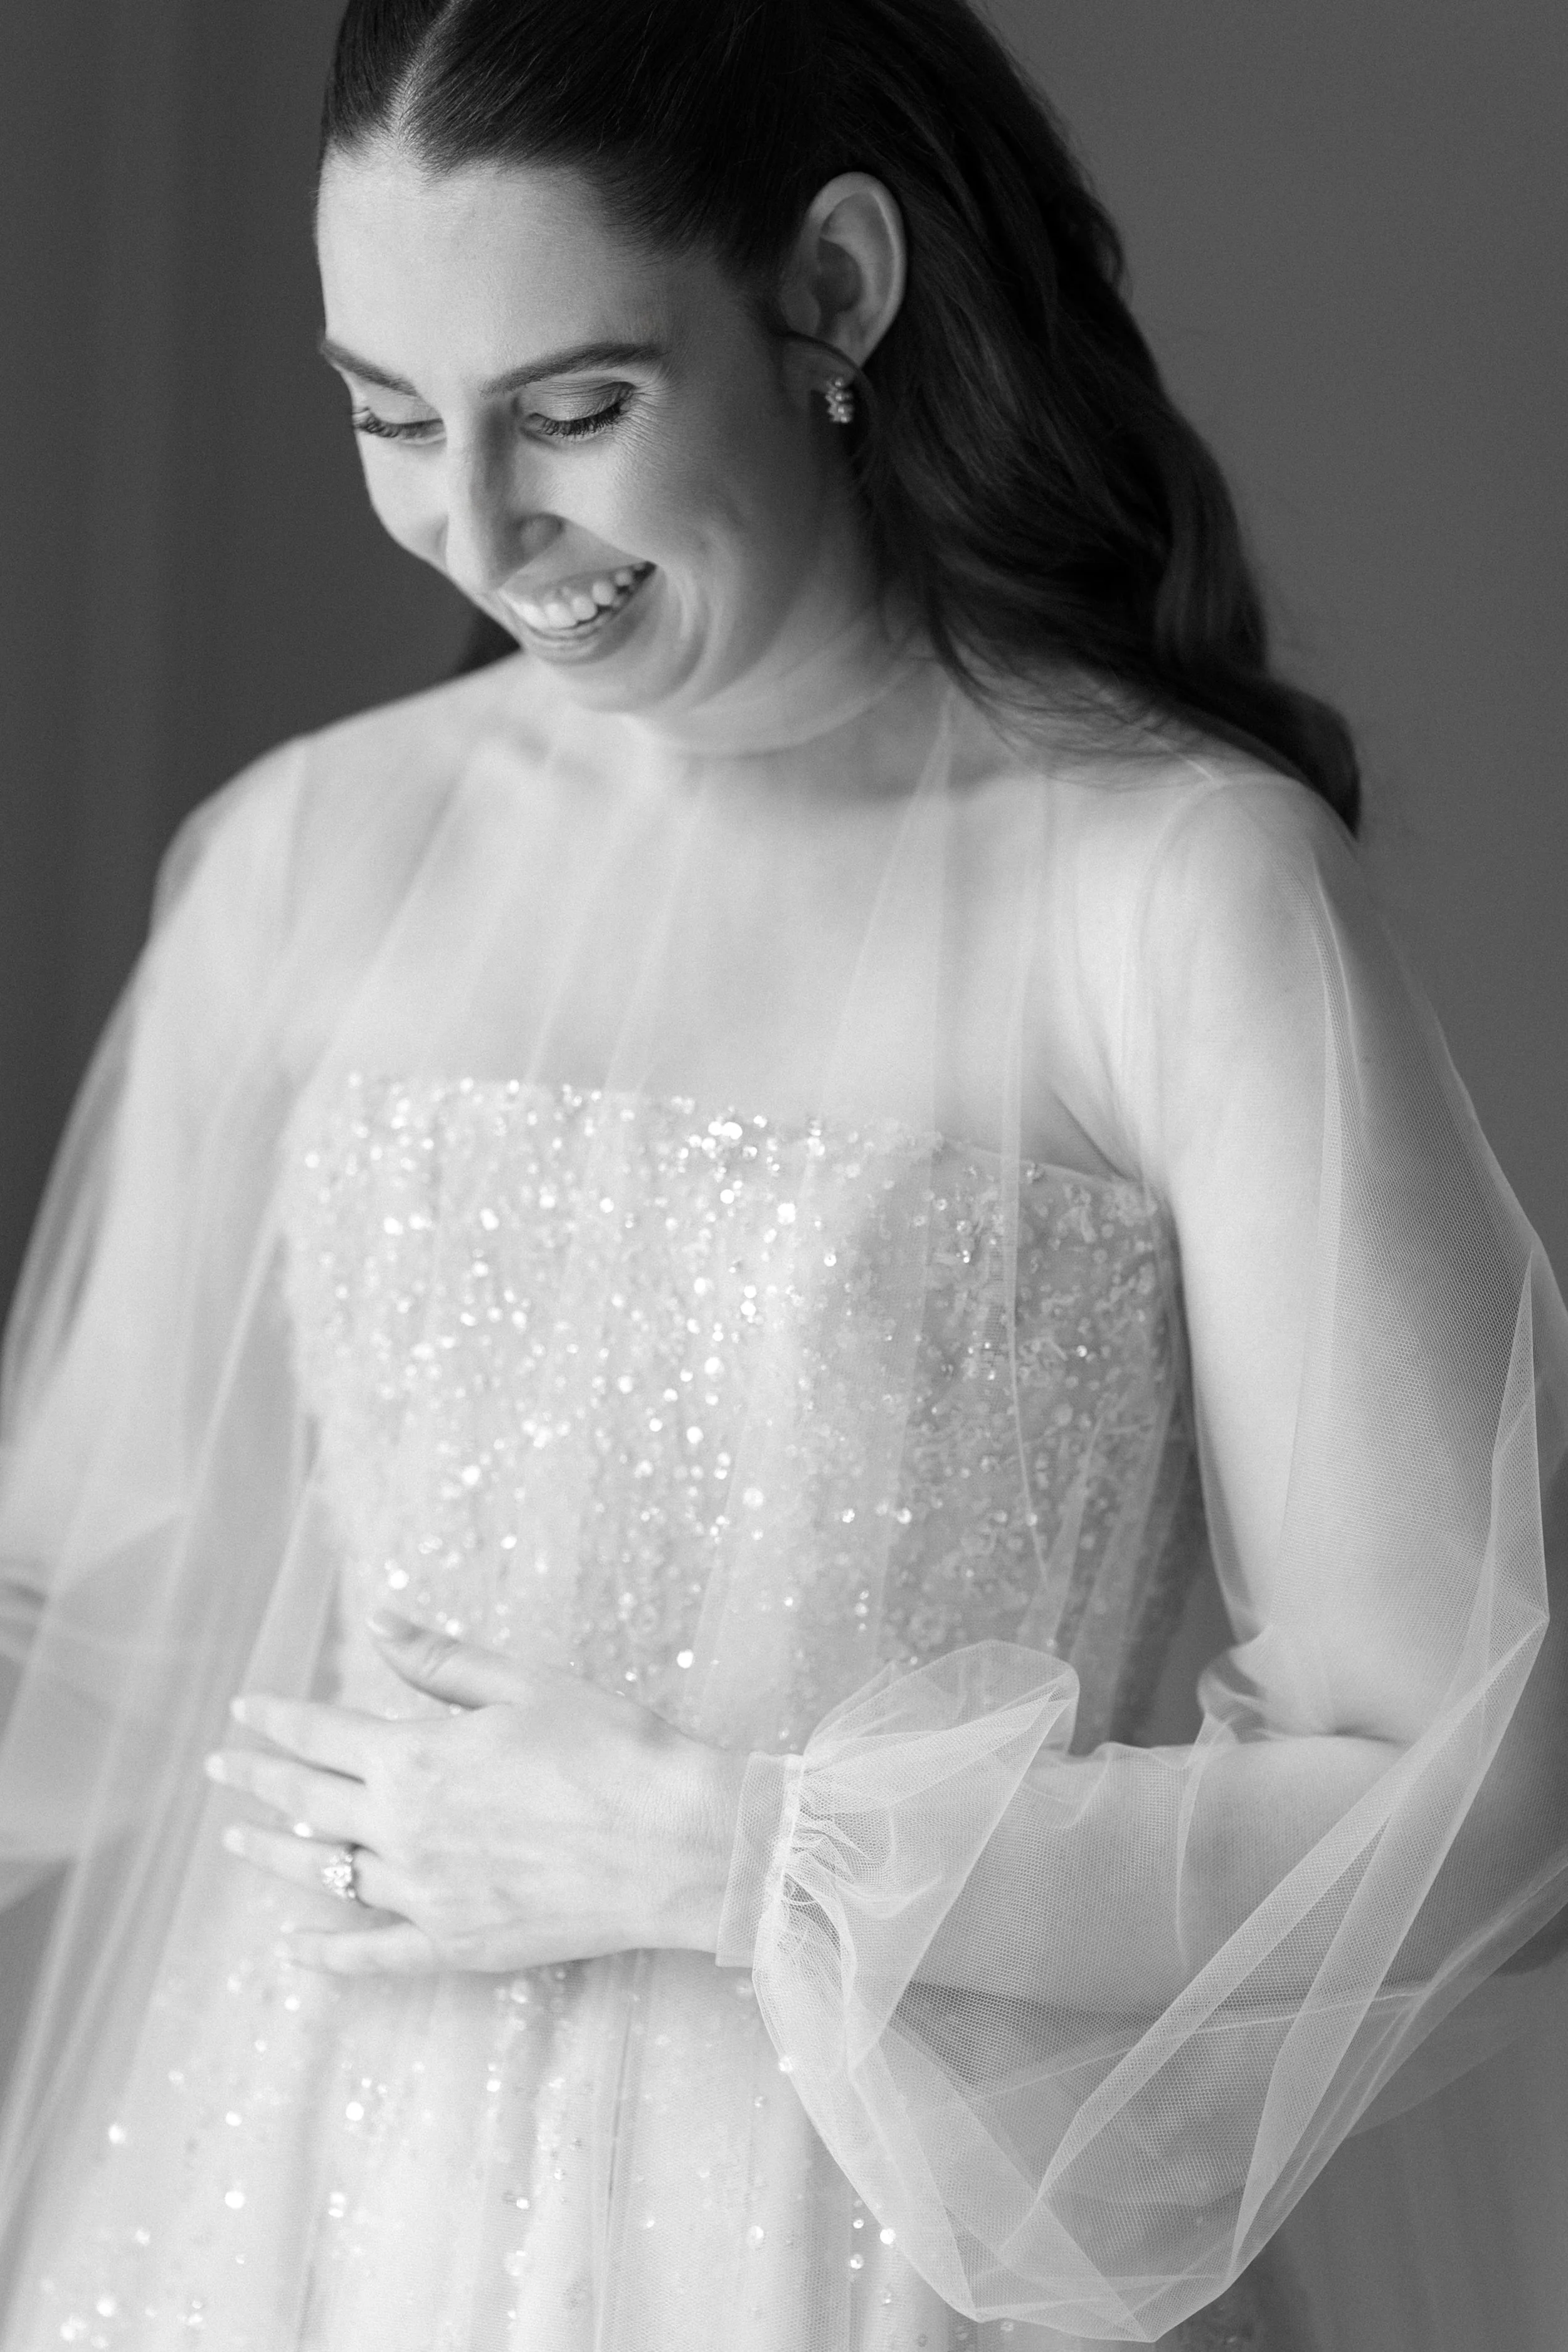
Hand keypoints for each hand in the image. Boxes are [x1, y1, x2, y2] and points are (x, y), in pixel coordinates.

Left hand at [205, 1612, 747, 1977]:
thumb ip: (440, 1661)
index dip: (276, 1718)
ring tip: (239, 1843)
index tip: (242, 1710)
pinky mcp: (457, 1945)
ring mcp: (426, 1894)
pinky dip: (324, 1953)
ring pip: (327, 1874)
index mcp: (417, 1756)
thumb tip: (379, 1622)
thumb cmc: (612, 1748)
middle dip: (257, 1779)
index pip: (320, 1732)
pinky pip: (371, 1954)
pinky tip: (291, 1949)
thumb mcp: (525, 1684)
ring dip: (276, 1854)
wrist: (677, 1841)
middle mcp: (405, 1828)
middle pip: (309, 1800)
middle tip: (220, 1767)